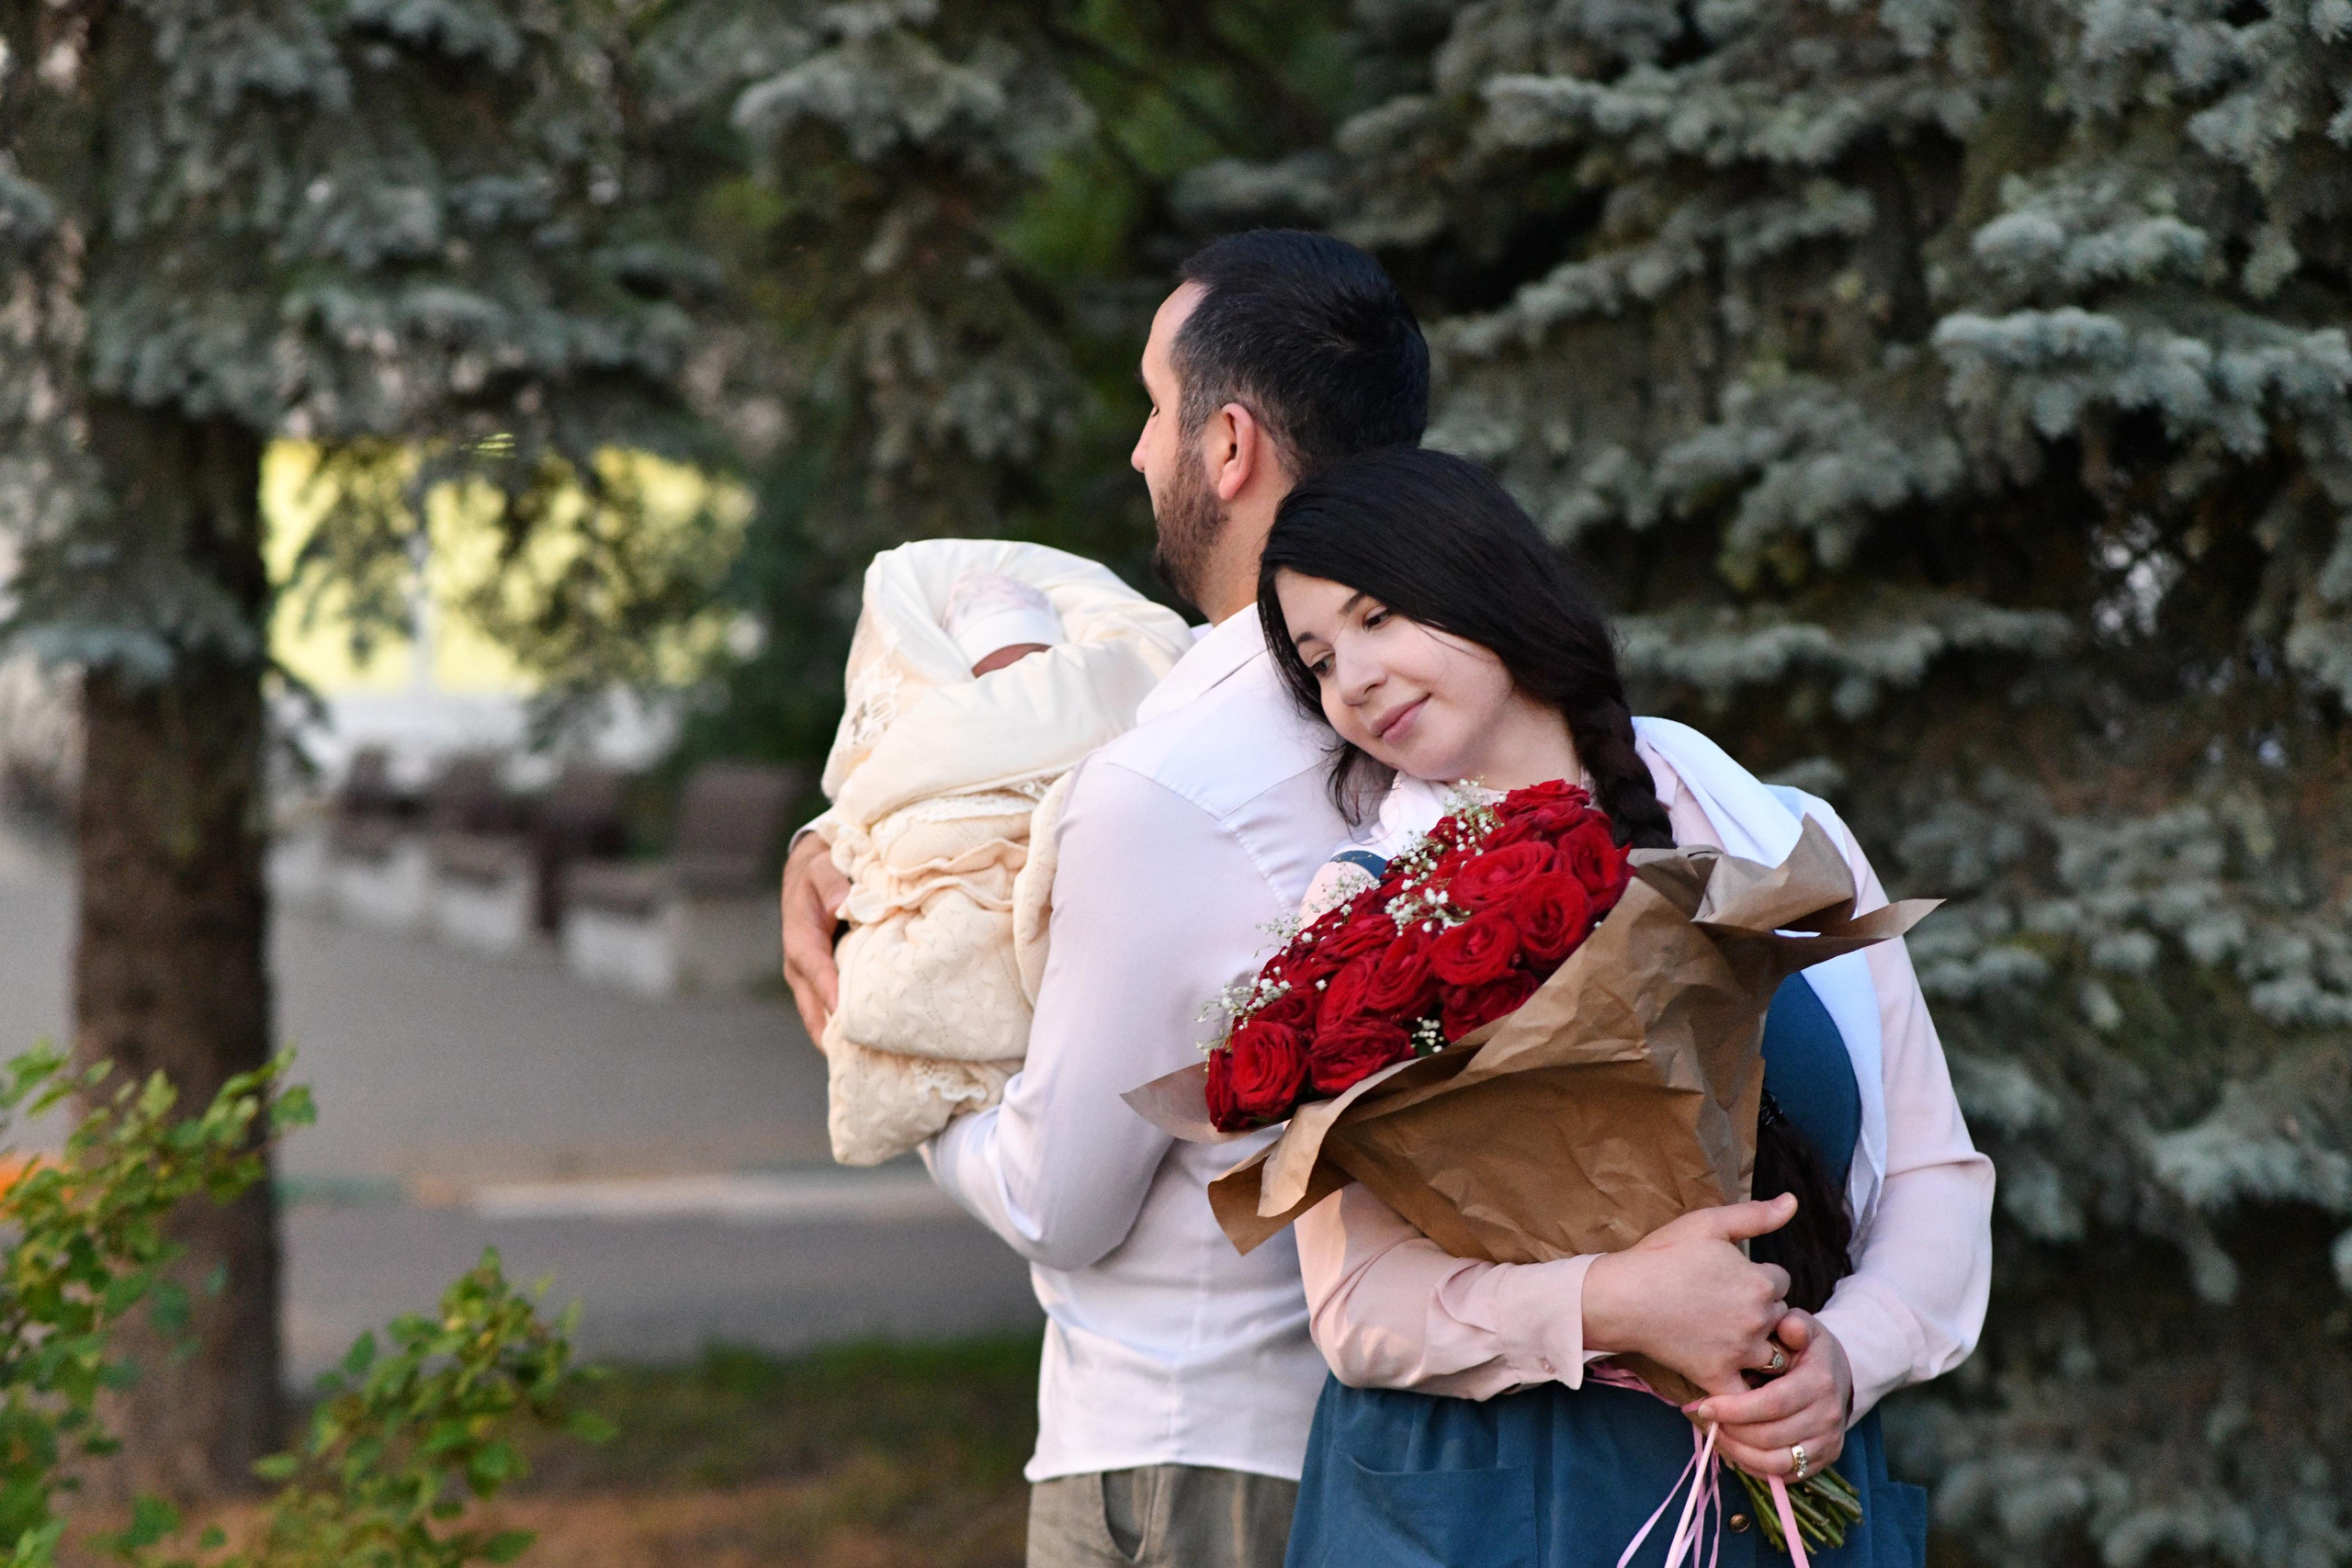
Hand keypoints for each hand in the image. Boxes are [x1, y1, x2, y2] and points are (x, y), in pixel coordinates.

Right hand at [780, 832, 848, 1045]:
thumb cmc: (820, 867)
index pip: (814, 969)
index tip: (846, 1016)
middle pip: (814, 1007)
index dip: (829, 992)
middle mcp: (800, 965)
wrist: (811, 868)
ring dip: (839, 1037)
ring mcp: (811, 978)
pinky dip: (846, 1027)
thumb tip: (842, 904)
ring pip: (821, 1015)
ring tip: (868, 1063)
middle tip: (862, 1059)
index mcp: (800, 937)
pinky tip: (871, 1046)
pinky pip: (831, 1009)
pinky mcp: (824, 982)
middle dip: (834, 1033)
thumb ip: (831, 883)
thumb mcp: (823, 866)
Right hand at [1582, 1193, 1795, 1396]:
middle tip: (1730, 1306)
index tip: (1735, 1278)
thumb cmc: (1662, 1256)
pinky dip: (1748, 1390)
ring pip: (1774, 1353)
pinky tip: (1734, 1375)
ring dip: (1762, 1346)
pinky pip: (1748, 1393)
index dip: (1761, 1277)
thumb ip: (1756, 1215)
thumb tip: (1793, 1201)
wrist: (1622, 1296)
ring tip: (1734, 1336)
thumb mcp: (1708, 1224)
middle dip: (1764, 1311)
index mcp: (1760, 1282)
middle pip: (1782, 1316)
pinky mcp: (1719, 1376)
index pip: (1782, 1281)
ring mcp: (1740, 1351)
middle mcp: (1757, 1318)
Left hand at [1686, 1309, 1852, 1477]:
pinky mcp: (1824, 1460)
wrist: (1838, 1374)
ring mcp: (1828, 1442)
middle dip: (1732, 1431)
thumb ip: (1793, 1324)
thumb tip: (1788, 1324)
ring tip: (1716, 1434)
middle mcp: (1828, 1416)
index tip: (1705, 1406)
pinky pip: (1785, 1474)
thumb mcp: (1803, 1327)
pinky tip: (1735, 1449)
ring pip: (1777, 1461)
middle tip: (1705, 1419)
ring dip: (1740, 1452)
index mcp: (1820, 1382)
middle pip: (1771, 1436)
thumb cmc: (1807, 1348)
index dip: (1736, 1409)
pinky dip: (1756, 1467)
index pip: (1774, 1404)